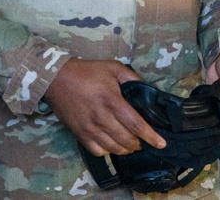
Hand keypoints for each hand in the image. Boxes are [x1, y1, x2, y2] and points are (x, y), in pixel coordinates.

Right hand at [43, 58, 164, 156]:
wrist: (58, 79)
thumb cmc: (88, 72)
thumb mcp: (114, 68)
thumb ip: (132, 78)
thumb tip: (147, 89)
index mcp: (113, 101)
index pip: (136, 124)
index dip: (150, 136)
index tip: (161, 144)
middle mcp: (102, 118)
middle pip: (126, 140)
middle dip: (139, 144)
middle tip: (144, 141)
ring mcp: (89, 128)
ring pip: (113, 148)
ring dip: (126, 149)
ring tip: (131, 145)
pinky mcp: (79, 134)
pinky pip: (97, 151)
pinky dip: (108, 151)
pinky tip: (113, 145)